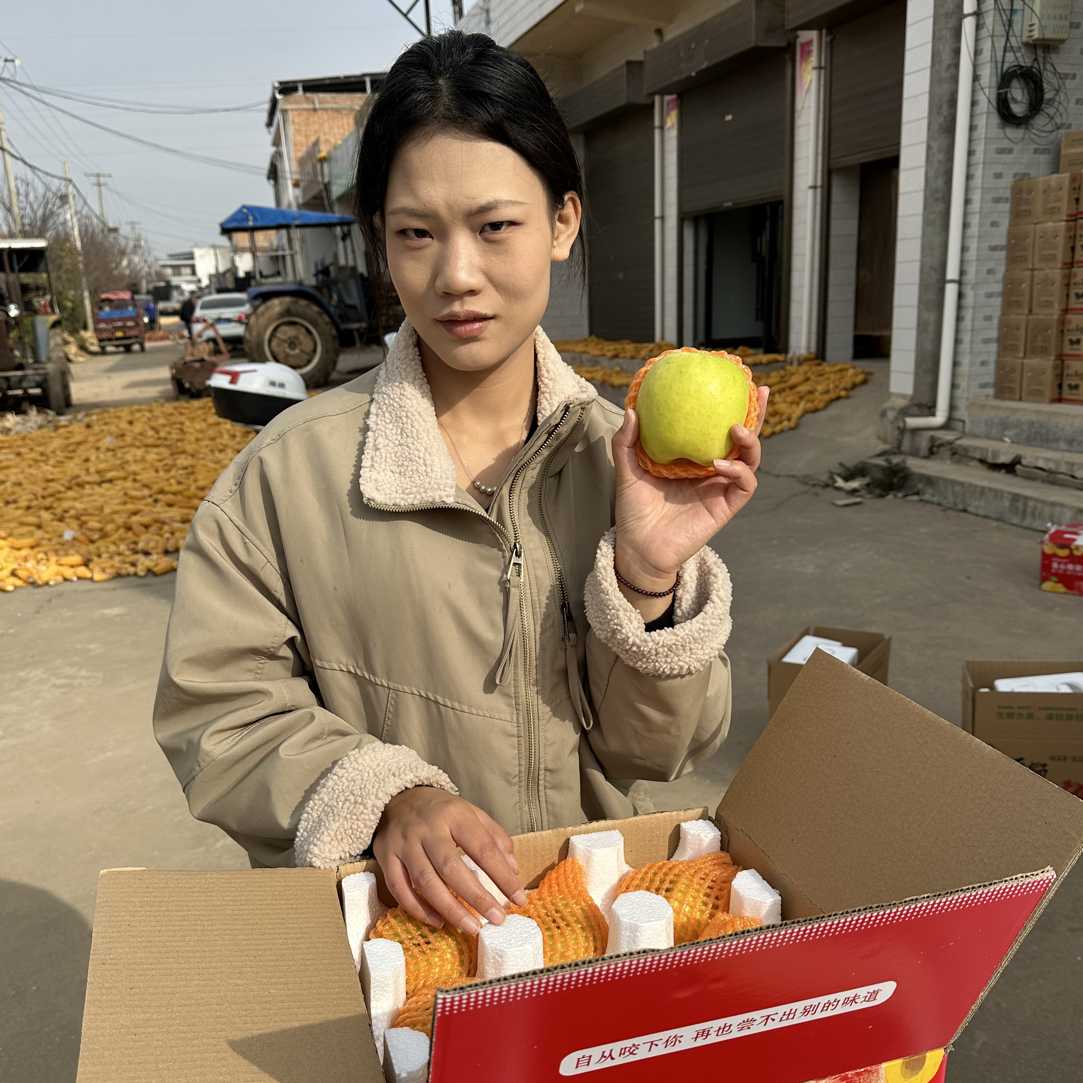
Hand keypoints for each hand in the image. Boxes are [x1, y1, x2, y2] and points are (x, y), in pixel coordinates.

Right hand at [373, 786, 527, 934]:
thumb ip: (495, 838)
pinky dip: (418, 909)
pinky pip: (399, 889)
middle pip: (451, 867)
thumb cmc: (442, 811)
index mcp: (455, 815)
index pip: (482, 849)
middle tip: (497, 919)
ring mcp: (404, 844)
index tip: (518, 898)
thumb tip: (513, 871)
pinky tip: (438, 922)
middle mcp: (428, 829)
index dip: (502, 876)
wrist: (398, 797)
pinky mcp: (386, 857)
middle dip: (476, 897)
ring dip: (449, 909)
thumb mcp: (472, 813)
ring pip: (425, 882)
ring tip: (472, 928)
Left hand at [612, 385, 769, 614]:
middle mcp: (711, 470)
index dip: (731, 407)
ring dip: (750, 442)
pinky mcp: (725, 507)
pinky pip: (744, 485)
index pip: (717, 428)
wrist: (638, 547)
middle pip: (743, 439)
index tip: (736, 382)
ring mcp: (721, 488)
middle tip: (761, 392)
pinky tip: (720, 463)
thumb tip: (633, 410)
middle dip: (758, 415)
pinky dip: (738, 471)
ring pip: (750, 460)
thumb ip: (628, 442)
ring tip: (736, 428)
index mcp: (693, 458)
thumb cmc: (634, 511)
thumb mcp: (628, 470)